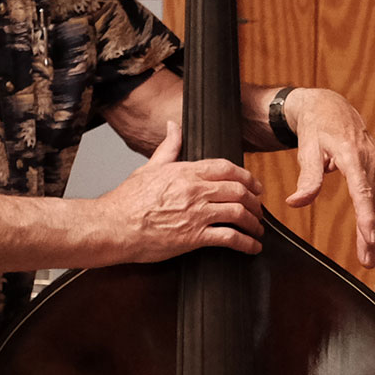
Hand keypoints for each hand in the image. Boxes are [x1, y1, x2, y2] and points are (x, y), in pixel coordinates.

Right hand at [98, 121, 264, 263]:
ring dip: (253, 222)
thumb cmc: (128, 199)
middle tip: (259, 208)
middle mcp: (195, 190)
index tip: (254, 185)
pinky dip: (246, 243)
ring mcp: (196, 213)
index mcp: (185, 172)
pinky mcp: (194, 237)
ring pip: (238, 213)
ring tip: (257, 229)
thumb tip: (173, 126)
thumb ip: (168, 147)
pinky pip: (230, 238)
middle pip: (238, 190)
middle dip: (254, 200)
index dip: (246, 176)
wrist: (115, 225)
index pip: (226, 168)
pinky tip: (251, 248)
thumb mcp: (149, 167)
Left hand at [281, 88, 374, 268]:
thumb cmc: (317, 126)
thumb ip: (307, 177)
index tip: (370, 238)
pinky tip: (371, 234)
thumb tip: (296, 202)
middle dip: (373, 233)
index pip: (363, 191)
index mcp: (352, 154)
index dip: (367, 217)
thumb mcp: (307, 148)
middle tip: (368, 260)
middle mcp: (371, 159)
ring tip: (368, 255)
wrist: (330, 106)